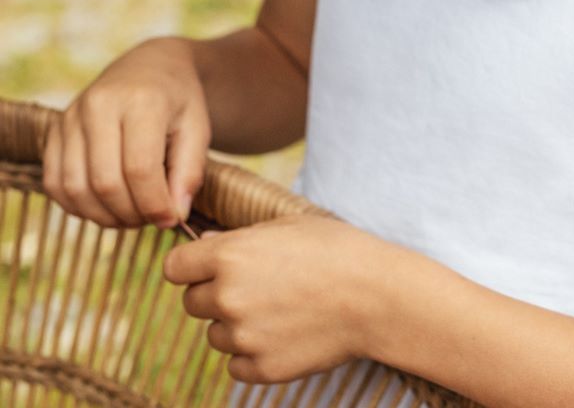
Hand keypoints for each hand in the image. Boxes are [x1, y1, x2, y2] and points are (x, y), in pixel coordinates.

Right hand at [41, 37, 210, 229]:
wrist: (150, 66)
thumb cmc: (178, 101)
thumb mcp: (198, 129)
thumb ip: (190, 172)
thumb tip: (174, 216)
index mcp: (141, 100)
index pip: (140, 168)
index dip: (154, 204)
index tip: (170, 219)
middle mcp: (99, 105)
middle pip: (105, 182)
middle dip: (131, 213)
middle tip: (151, 218)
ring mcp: (71, 117)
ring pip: (76, 188)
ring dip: (104, 215)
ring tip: (132, 213)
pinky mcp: (54, 131)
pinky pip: (55, 184)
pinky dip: (79, 206)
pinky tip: (106, 205)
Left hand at [162, 213, 401, 384]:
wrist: (376, 296)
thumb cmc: (336, 250)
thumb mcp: (288, 226)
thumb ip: (239, 237)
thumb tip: (205, 245)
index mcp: (231, 256)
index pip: (174, 267)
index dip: (190, 265)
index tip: (205, 267)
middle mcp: (228, 297)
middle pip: (192, 302)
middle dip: (215, 294)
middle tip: (256, 286)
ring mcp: (243, 337)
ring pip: (215, 334)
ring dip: (235, 324)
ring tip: (279, 309)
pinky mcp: (261, 368)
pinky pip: (236, 364)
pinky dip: (253, 353)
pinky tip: (285, 332)